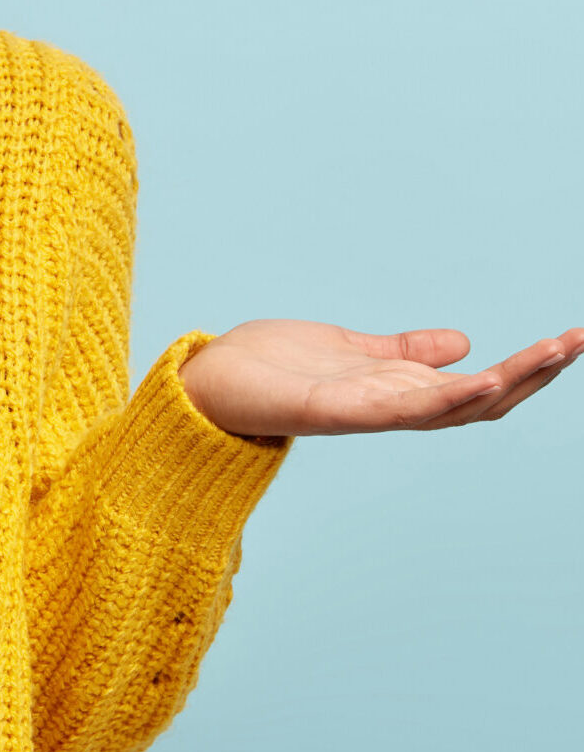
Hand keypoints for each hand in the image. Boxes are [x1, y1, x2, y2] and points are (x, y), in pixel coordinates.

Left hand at [177, 319, 583, 438]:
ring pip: (451, 407)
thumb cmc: (269, 367)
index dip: (525, 369)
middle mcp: (389, 407)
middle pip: (480, 401)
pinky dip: (442, 396)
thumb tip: (461, 342)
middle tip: (581, 340)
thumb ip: (403, 352)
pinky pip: (397, 409)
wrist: (205, 382)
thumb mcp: (350, 348)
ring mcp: (364, 412)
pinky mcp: (332, 410)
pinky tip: (480, 377)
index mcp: (397, 391)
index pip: (479, 387)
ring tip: (554, 353)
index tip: (570, 339)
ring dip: (506, 381)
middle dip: (534, 374)